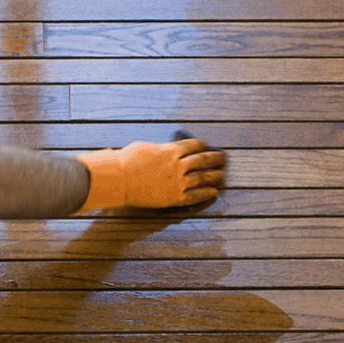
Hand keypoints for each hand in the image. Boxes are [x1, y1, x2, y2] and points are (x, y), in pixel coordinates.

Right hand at [77, 136, 224, 209]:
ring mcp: (178, 181)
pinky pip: (195, 195)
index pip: (190, 145)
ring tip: (223, 175)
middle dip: (213, 158)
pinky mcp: (174, 197)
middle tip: (222, 157)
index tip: (204, 145)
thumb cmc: (125, 162)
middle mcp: (177, 165)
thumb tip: (151, 150)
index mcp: (169, 150)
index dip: (199, 145)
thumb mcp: (141, 148)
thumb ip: (153, 150)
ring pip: (202, 177)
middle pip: (201, 160)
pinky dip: (206, 193)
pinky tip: (214, 192)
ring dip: (214, 175)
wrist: (120, 179)